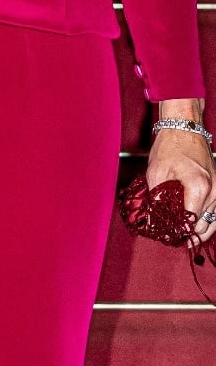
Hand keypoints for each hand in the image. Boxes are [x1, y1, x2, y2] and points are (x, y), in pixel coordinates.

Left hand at [146, 109, 215, 236]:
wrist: (184, 126)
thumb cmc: (170, 146)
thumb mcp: (155, 174)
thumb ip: (157, 201)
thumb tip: (155, 221)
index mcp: (198, 187)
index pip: (191, 222)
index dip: (179, 232)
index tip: (169, 236)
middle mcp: (214, 189)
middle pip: (205, 225)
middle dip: (190, 233)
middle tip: (176, 239)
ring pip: (214, 220)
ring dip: (201, 229)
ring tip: (187, 237)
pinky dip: (209, 218)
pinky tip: (199, 225)